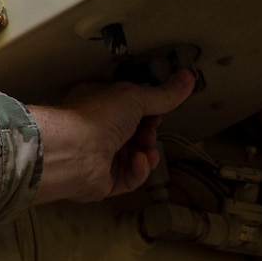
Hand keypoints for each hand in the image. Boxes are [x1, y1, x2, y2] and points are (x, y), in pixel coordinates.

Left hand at [28, 73, 195, 203]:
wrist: (74, 151)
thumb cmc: (93, 117)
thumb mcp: (135, 97)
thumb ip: (163, 94)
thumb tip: (186, 79)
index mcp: (100, 106)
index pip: (129, 108)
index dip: (147, 110)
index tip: (159, 110)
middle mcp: (98, 131)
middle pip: (135, 134)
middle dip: (148, 132)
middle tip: (150, 128)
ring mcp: (100, 157)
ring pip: (136, 157)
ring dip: (147, 151)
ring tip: (145, 146)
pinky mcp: (104, 181)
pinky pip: (131, 178)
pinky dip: (139, 170)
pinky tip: (139, 160)